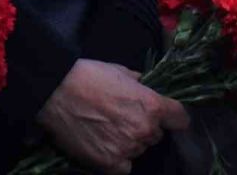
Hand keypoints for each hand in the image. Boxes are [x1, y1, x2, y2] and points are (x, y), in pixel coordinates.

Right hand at [37, 59, 188, 173]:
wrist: (56, 92)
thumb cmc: (88, 76)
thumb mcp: (121, 71)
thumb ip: (139, 83)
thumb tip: (144, 86)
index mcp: (152, 105)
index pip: (180, 118)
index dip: (174, 116)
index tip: (169, 117)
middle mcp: (145, 130)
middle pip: (156, 135)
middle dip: (146, 127)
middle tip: (124, 117)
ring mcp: (127, 149)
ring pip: (139, 150)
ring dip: (130, 142)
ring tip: (108, 130)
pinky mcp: (109, 164)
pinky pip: (124, 167)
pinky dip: (117, 159)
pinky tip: (104, 146)